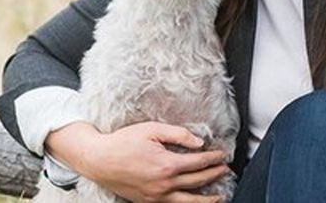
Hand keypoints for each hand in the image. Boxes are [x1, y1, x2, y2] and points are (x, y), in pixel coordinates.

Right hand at [46, 121, 229, 202]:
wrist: (99, 160)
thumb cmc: (124, 142)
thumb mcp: (152, 129)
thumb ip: (178, 134)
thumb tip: (199, 142)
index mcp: (167, 164)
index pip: (199, 162)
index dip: (214, 159)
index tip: (223, 155)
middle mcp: (164, 184)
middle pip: (198, 181)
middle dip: (214, 175)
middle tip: (225, 170)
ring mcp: (156, 196)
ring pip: (188, 201)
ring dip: (207, 199)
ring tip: (219, 196)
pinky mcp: (148, 202)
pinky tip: (194, 201)